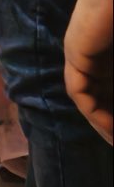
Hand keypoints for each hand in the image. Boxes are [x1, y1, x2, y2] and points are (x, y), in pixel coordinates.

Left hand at [64, 0, 112, 143]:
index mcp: (109, 59)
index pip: (111, 95)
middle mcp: (94, 62)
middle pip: (102, 102)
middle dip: (112, 126)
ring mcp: (82, 59)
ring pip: (90, 102)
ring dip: (104, 125)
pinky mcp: (76, 58)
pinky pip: (81, 95)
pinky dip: (96, 114)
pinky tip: (112, 128)